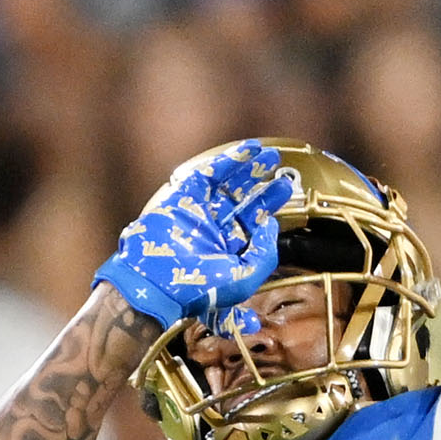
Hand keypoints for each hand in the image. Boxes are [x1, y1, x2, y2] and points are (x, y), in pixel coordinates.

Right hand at [94, 141, 293, 328]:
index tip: (284, 192)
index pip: (255, 224)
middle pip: (244, 203)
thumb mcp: (245, 278)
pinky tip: (249, 149)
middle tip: (283, 173)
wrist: (156, 282)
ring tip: (270, 156)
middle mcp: (215, 230)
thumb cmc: (199, 289)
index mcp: (230, 251)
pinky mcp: (184, 197)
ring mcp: (200, 212)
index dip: (270, 207)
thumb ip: (264, 255)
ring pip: (228, 186)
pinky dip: (229, 161)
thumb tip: (272, 226)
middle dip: (263, 188)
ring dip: (250, 170)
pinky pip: (208, 174)